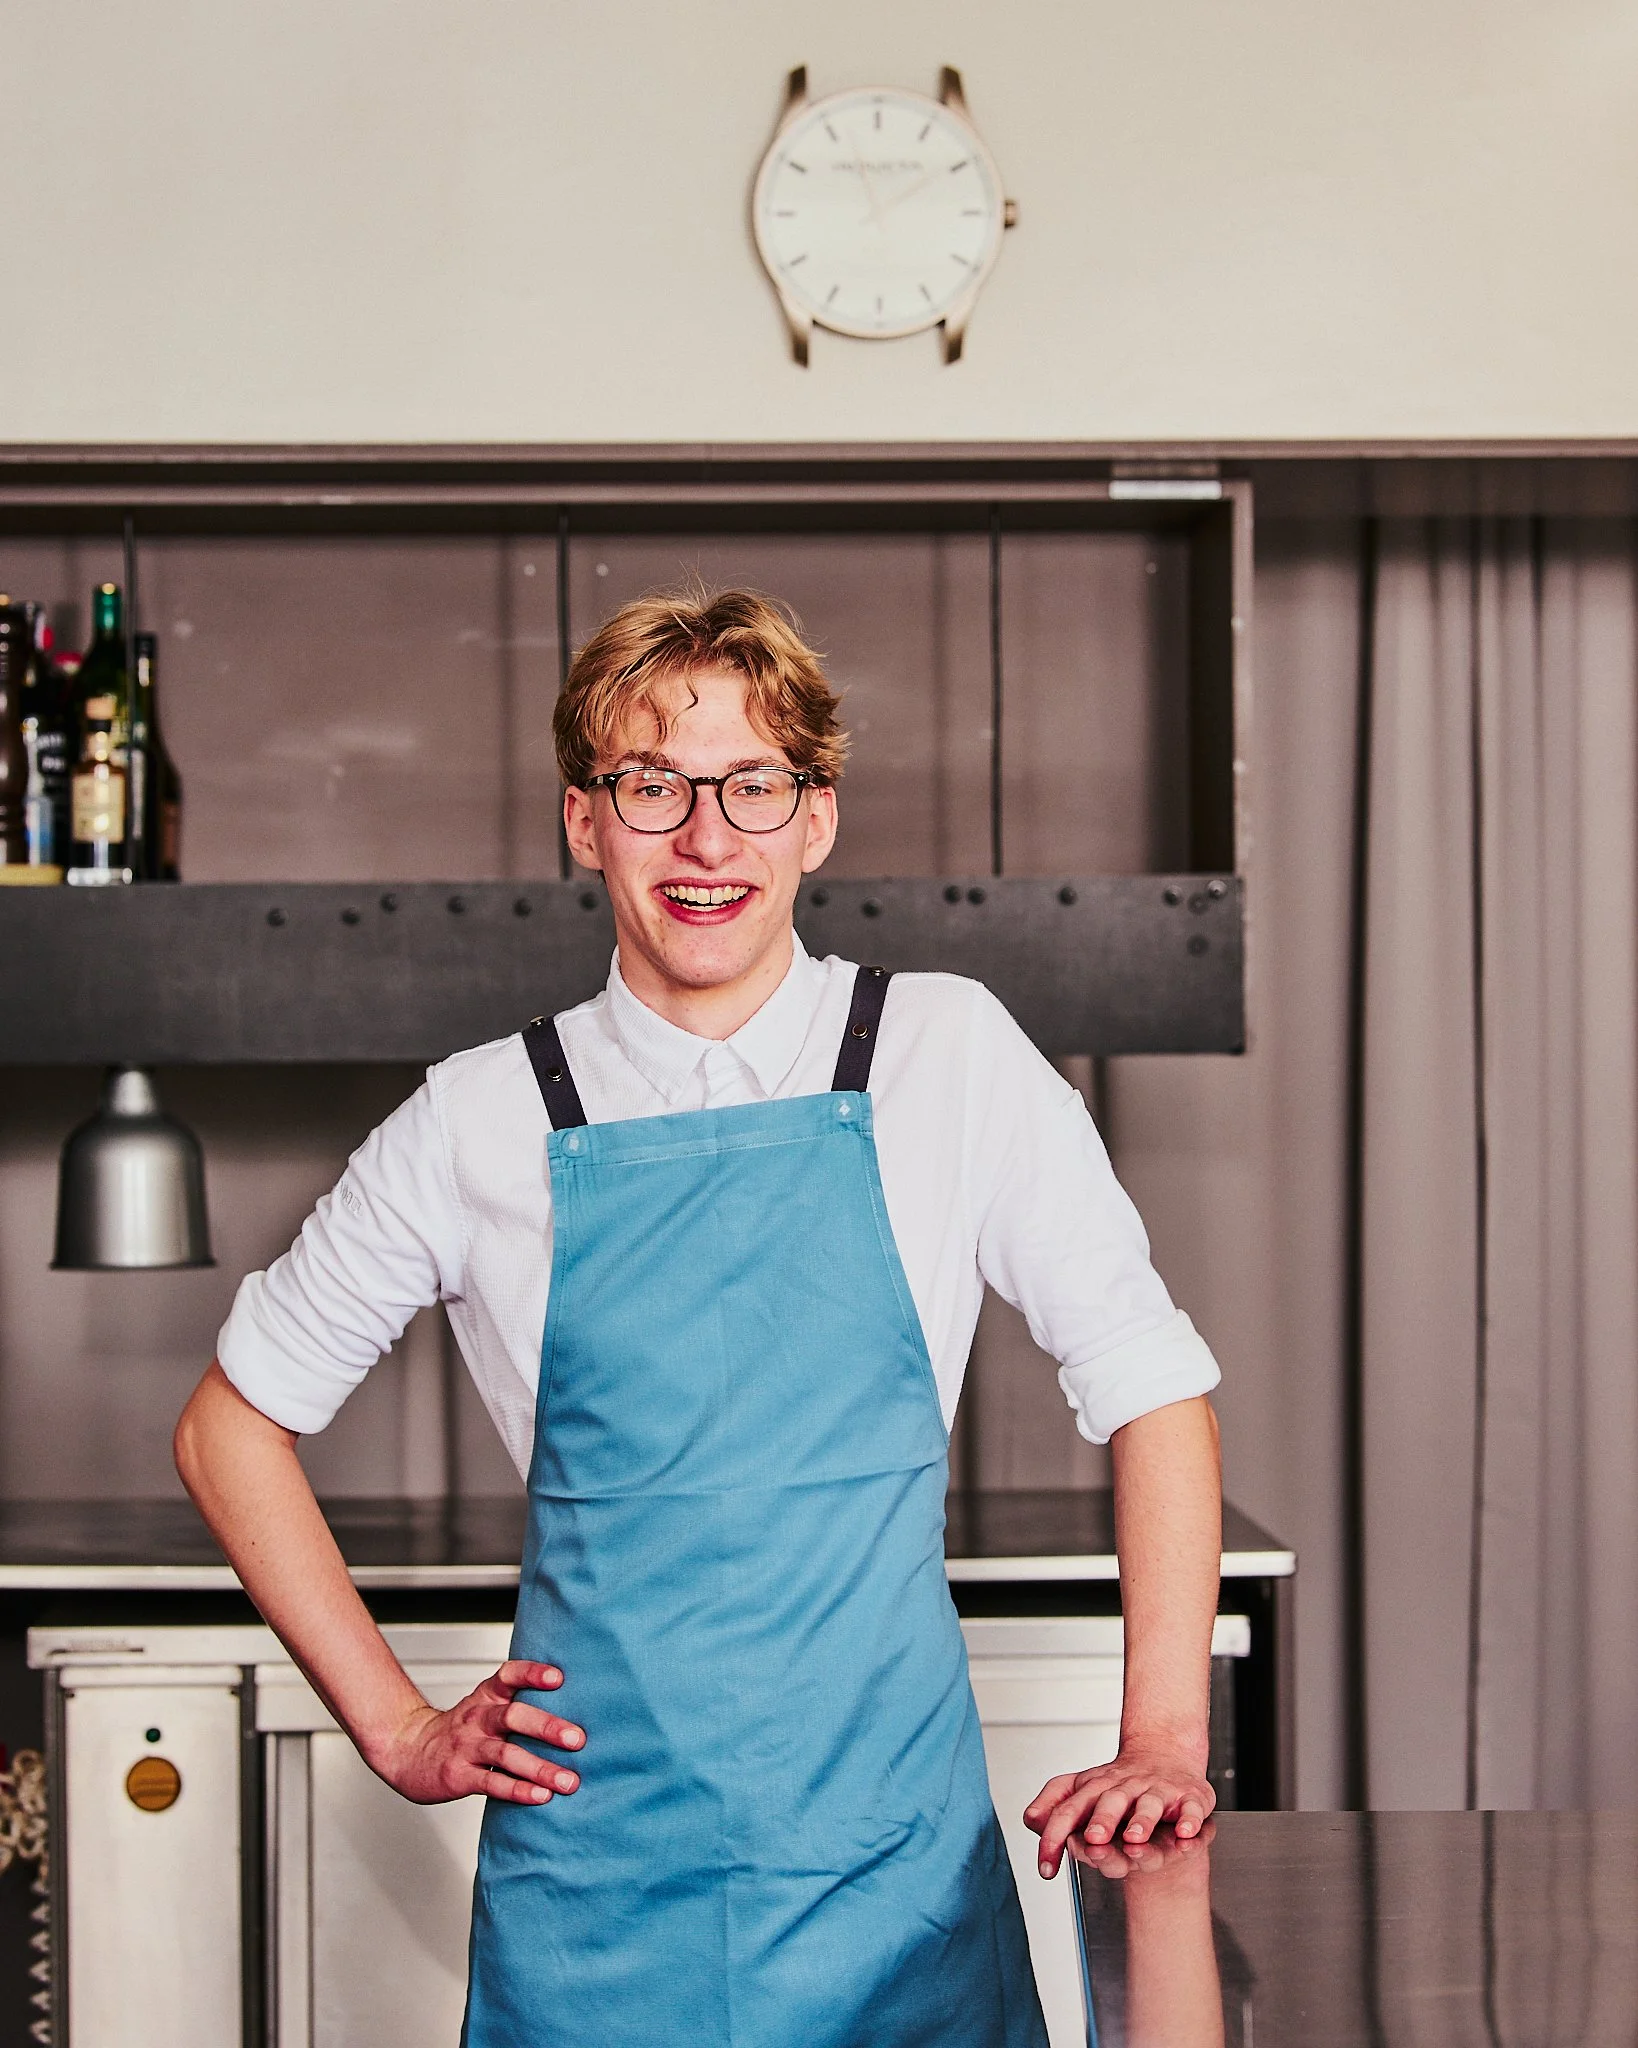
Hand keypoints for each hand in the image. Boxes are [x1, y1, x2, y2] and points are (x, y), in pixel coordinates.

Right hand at [366, 1660, 584, 1806]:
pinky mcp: (459, 1776)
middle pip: (513, 1716)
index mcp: (486, 1696)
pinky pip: (492, 1783)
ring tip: (568, 1781)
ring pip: (506, 1755)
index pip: (508, 1675)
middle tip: (578, 1739)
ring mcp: (467, 1747)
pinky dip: (518, 1790)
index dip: (532, 1674)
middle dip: (547, 1727)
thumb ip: (518, 1702)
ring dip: (540, 1768)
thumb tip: (574, 1705)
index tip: (558, 1678)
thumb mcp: (483, 1705)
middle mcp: (477, 1718)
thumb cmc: (459, 1729)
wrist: (408, 1750)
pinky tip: (540, 1796)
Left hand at [1024, 1743, 1213, 1876]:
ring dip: (1142, 1821)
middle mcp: (1125, 1789)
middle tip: (1093, 1838)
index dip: (1055, 1838)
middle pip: (1110, 1802)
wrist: (1165, 1753)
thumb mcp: (1083, 1790)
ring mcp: (1157, 1791)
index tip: (1046, 1868)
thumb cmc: (1120, 1783)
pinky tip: (1183, 1832)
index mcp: (1095, 1789)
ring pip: (1150, 1804)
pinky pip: (1191, 1808)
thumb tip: (1031, 1820)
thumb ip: (1055, 1807)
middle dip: (1102, 1820)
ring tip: (1135, 1837)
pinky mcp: (1189, 1796)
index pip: (1069, 1811)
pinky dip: (1189, 1820)